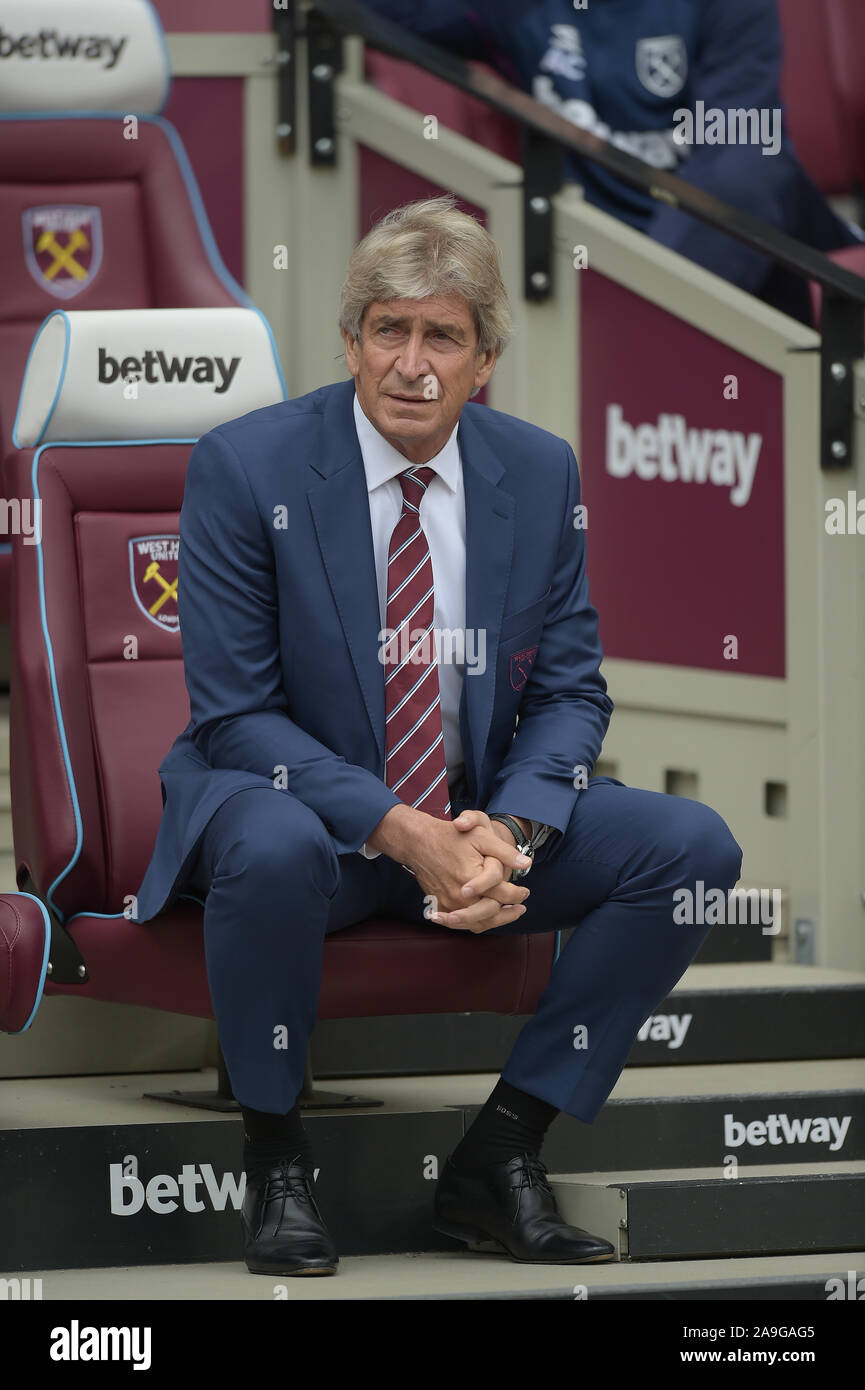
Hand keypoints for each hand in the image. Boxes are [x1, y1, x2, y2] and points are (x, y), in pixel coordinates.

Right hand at [427, 809, 532, 932]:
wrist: (418, 842)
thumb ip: (504, 852)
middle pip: (491, 914)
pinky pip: (460, 923)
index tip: (526, 892)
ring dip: (494, 922)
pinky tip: (485, 918)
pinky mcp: (439, 906)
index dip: (518, 895)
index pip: (503, 895)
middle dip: (509, 914)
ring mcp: (448, 903)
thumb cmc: (450, 836)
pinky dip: (475, 923)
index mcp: (472, 879)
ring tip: (507, 916)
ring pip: (476, 923)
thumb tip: (526, 863)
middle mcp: (459, 895)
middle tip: (521, 908)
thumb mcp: (481, 836)